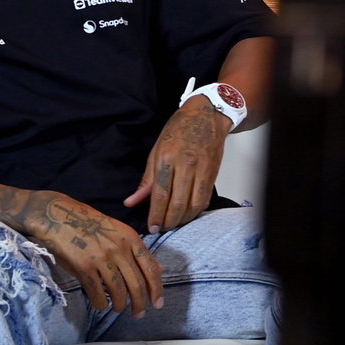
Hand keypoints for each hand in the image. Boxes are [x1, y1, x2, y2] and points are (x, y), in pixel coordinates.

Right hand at [27, 192, 163, 316]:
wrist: (58, 215)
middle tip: (139, 314)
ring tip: (119, 309)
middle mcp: (119, 248)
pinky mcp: (83, 266)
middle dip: (140, 303)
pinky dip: (101, 303)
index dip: (156, 289)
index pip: (150, 268)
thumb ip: (138, 252)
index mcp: (130, 238)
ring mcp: (101, 257)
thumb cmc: (90, 225)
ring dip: (121, 304)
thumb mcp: (119, 233)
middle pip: (136, 283)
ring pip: (118, 290)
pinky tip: (101, 305)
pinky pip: (97, 292)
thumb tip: (160, 270)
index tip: (158, 304)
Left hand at [125, 99, 229, 232]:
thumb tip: (131, 201)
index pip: (160, 193)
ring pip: (193, 204)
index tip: (151, 227)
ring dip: (183, 219)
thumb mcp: (156, 150)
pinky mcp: (213, 173)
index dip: (155, 214)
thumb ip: (146, 179)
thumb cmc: (179, 130)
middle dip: (168, 220)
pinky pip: (205, 198)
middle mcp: (185, 164)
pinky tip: (188, 214)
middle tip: (161, 228)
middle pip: (177, 202)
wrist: (206, 115)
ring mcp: (202, 169)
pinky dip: (196, 210)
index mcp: (166, 157)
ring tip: (174, 223)